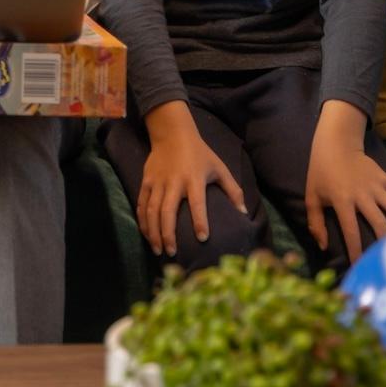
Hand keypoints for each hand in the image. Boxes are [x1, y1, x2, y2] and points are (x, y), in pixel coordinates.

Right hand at [137, 102, 245, 257]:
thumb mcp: (219, 168)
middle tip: (172, 253)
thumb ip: (233, 190)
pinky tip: (146, 235)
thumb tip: (243, 213)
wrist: (172, 133)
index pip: (197, 202)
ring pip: (151, 211)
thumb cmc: (200, 153)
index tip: (202, 238)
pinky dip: (142, 221)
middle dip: (168, 234)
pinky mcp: (146, 181)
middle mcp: (174, 182)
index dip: (200, 220)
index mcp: (194, 179)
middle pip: (167, 211)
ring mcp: (158, 182)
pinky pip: (142, 204)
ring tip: (158, 250)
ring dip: (153, 232)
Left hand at [304, 102, 385, 258]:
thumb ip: (315, 223)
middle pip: (379, 223)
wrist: (336, 144)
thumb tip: (322, 247)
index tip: (360, 267)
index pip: (351, 231)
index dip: (356, 250)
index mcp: (342, 200)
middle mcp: (362, 195)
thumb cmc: (321, 173)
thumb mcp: (311, 197)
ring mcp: (376, 186)